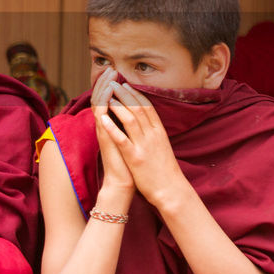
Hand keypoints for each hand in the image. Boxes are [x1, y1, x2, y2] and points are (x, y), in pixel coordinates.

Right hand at [90, 71, 133, 202]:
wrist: (123, 182)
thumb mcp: (130, 142)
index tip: (116, 75)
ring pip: (99, 104)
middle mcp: (105, 127)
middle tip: (110, 69)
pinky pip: (100, 115)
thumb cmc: (129, 164)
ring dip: (104, 88)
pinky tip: (107, 91)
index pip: (108, 102)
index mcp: (112, 126)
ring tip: (109, 74)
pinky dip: (103, 102)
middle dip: (106, 83)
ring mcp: (103, 131)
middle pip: (102, 99)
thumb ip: (128, 129)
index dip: (111, 88)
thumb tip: (134, 117)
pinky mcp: (104, 137)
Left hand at [97, 81, 187, 210]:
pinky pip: (122, 139)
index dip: (136, 95)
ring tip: (107, 94)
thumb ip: (154, 134)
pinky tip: (102, 118)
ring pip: (131, 119)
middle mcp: (153, 135)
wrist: (172, 190)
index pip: (148, 108)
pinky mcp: (135, 158)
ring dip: (118, 104)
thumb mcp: (162, 147)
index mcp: (159, 132)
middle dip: (125, 94)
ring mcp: (144, 146)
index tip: (126, 85)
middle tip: (114, 82)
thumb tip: (146, 123)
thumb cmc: (165, 170)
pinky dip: (112, 127)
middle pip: (138, 109)